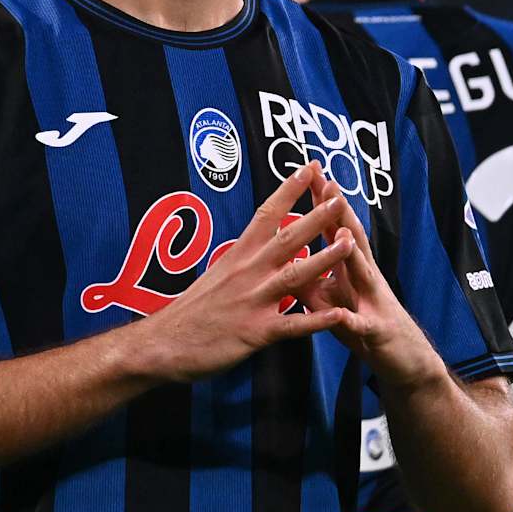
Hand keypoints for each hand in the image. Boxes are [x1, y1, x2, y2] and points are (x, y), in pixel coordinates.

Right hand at [136, 162, 356, 382]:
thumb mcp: (216, 274)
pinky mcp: (255, 332)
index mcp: (238, 255)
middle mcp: (247, 272)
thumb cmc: (190, 311)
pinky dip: (315, 321)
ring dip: (324, 259)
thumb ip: (243, 260)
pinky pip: (291, 326)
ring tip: (350, 244)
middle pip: (287, 239)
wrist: (162, 344)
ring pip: (295, 276)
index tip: (309, 167)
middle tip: (339, 197)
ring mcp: (252, 301)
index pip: (266, 214)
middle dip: (316, 217)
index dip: (289, 190)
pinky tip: (338, 315)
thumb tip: (260, 245)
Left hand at [295, 175, 444, 394]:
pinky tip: (344, 316)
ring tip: (342, 233)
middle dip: (339, 213)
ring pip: (362, 273)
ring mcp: (373, 301)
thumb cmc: (364, 322)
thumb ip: (309, 280)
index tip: (310, 173)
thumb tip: (282, 262)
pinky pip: (362, 326)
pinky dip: (353, 321)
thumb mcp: (332, 299)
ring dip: (353, 253)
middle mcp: (365, 277)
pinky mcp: (376, 331)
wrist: (403, 358)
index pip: (334, 228)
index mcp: (351, 267)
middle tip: (328, 184)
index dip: (323, 202)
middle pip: (351, 240)